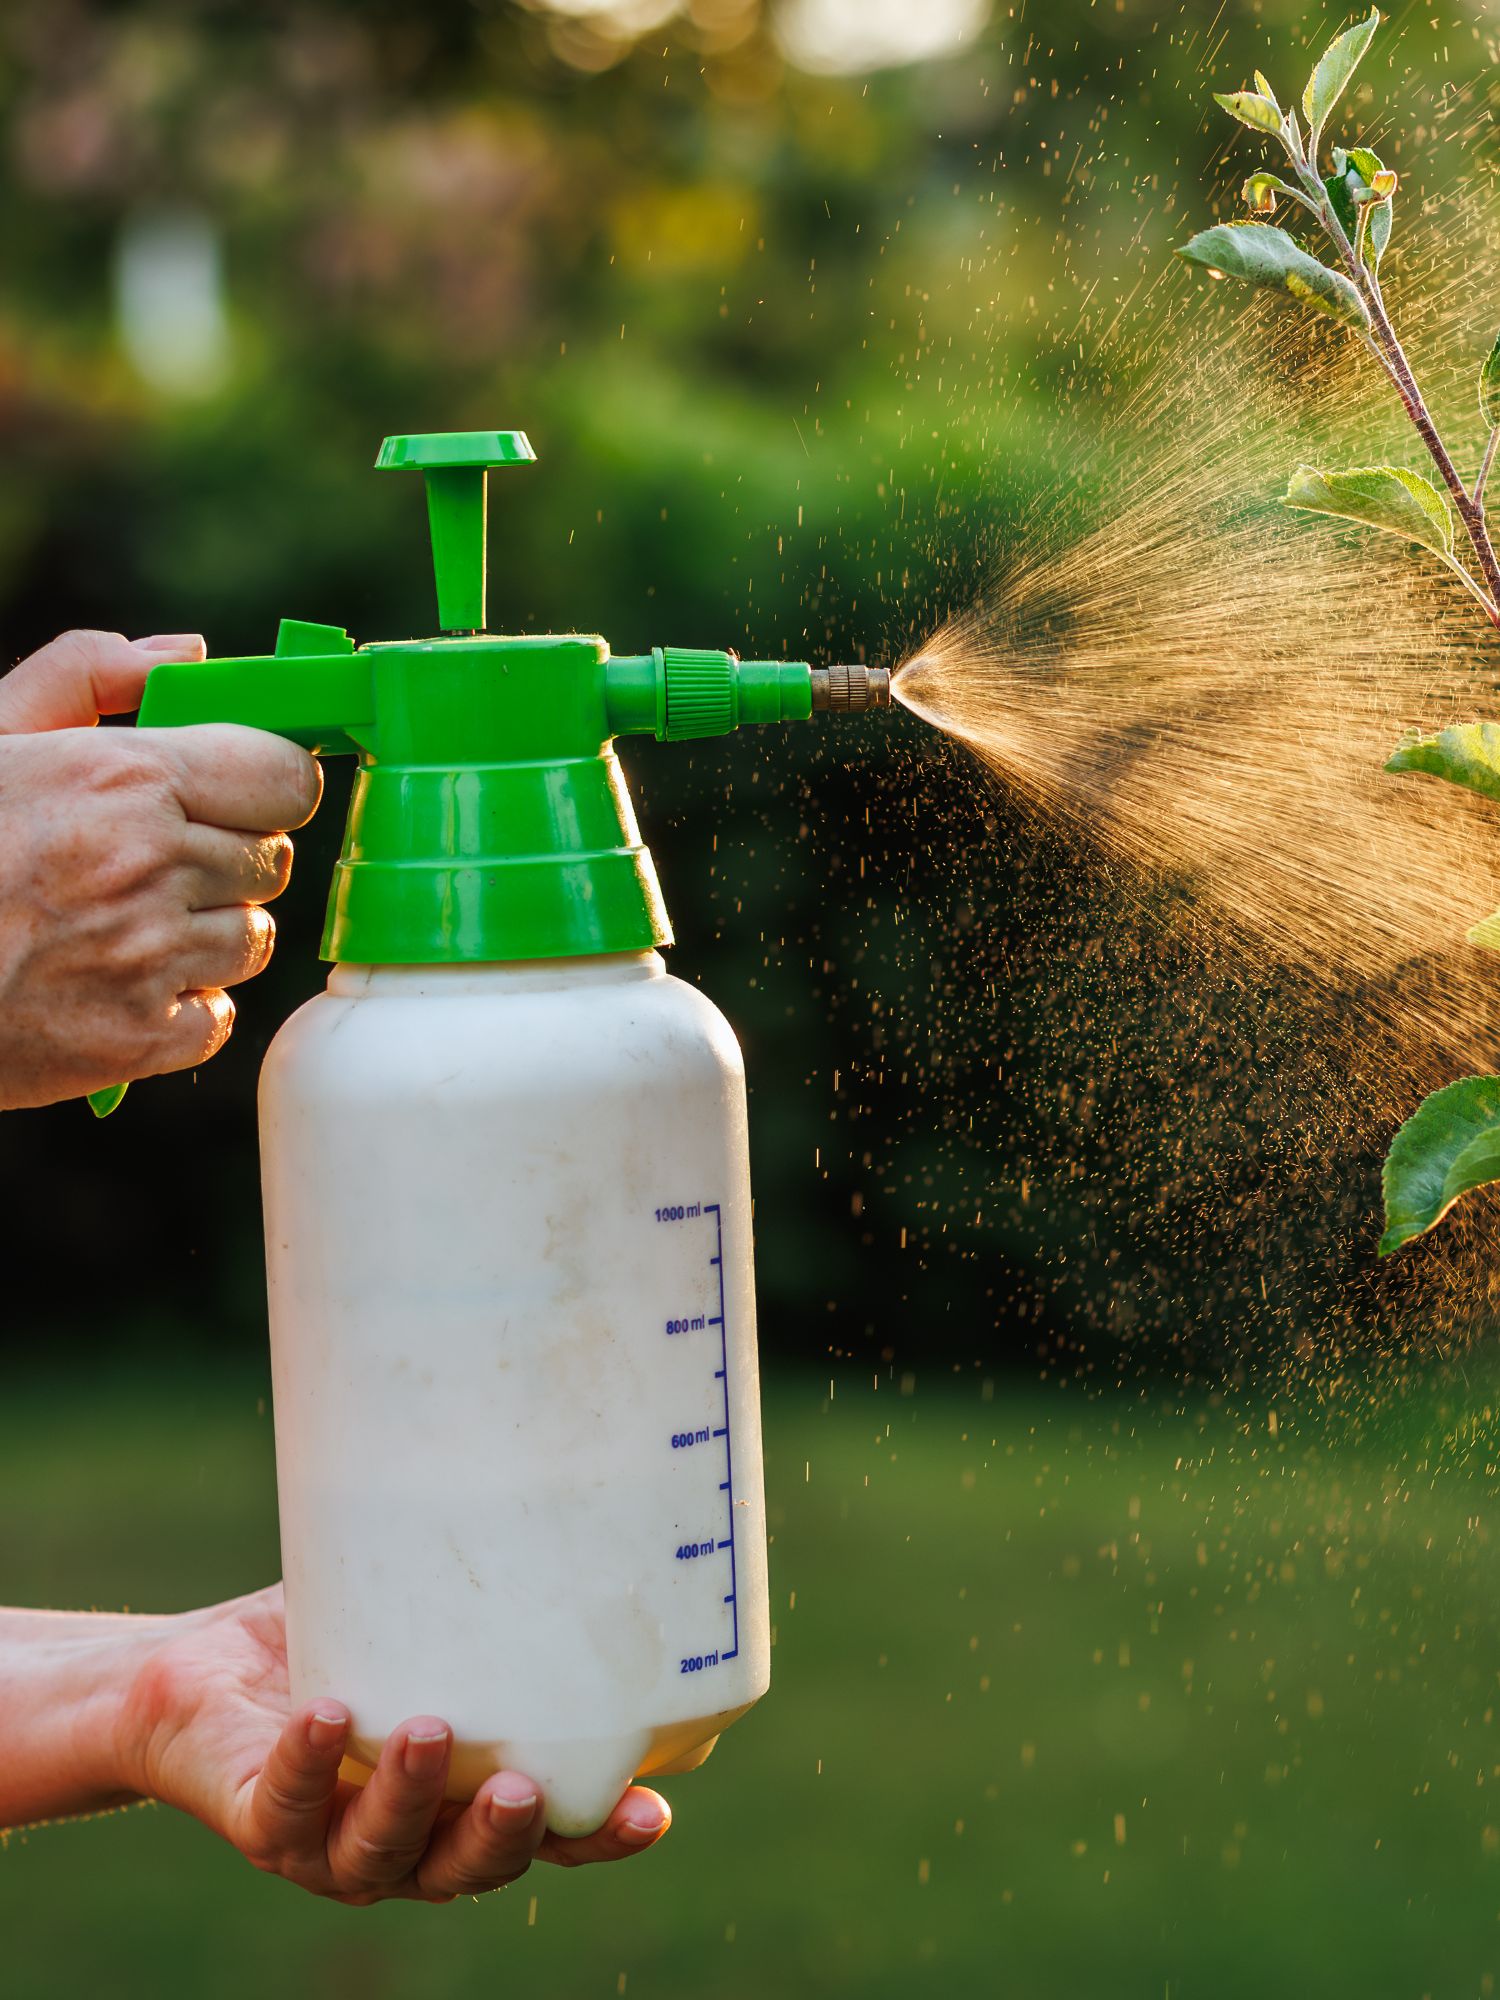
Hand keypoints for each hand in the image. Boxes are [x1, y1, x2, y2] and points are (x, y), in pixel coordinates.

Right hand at [0, 629, 321, 1108]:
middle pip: (271, 860)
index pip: (287, 778)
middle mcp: (152, 868)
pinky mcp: (136, 1043)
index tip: (242, 790)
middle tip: (155, 858)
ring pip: (250, 939)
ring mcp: (149, 962)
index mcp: (125, 778)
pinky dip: (182, 1006)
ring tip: (125, 920)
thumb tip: (192, 654)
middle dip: (228, 854)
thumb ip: (86, 676)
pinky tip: (117, 983)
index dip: (270, 783)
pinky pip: (216, 1019)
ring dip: (208, 929)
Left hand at [115, 1585, 670, 1902]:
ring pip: (380, 1851)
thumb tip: (561, 1475)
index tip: (653, 1812)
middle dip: (500, 1836)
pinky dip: (309, 1763)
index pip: (546, 1838)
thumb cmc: (325, 1648)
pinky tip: (328, 1715)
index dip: (600, 1835)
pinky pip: (284, 1807)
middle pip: (468, 1867)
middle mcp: (407, 1844)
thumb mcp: (411, 1621)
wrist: (193, 1677)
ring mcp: (327, 1845)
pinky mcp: (255, 1823)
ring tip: (427, 1730)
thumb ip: (477, 1584)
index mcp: (462, 1807)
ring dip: (407, 1800)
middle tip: (522, 1787)